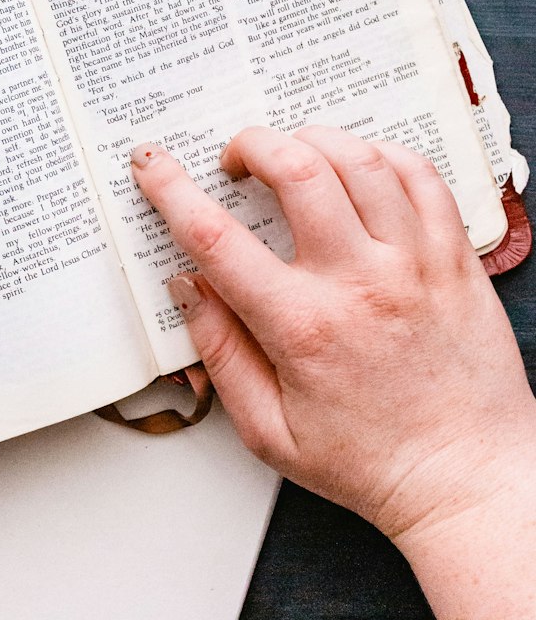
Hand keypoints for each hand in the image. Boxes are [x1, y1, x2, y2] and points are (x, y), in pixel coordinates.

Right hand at [132, 125, 535, 543]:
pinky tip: (361, 169)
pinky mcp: (455, 259)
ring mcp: (414, 264)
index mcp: (302, 327)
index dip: (171, 190)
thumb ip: (221, 354)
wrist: (466, 478)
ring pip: (361, 159)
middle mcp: (360, 283)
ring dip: (314, 141)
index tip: (153, 166)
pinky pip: (422, 177)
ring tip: (295, 157)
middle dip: (250, 145)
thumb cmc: (372, 463)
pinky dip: (383, 155)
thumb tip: (188, 288)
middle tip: (236, 161)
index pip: (216, 238)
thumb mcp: (268, 431)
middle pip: (297, 169)